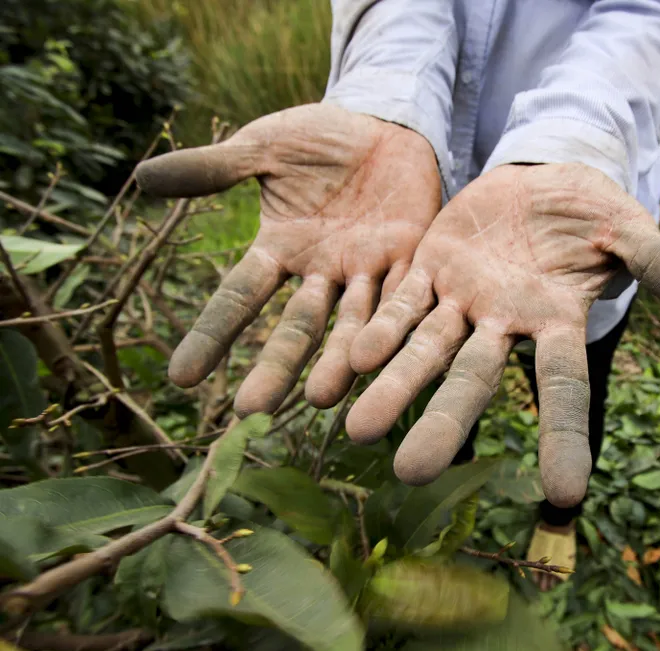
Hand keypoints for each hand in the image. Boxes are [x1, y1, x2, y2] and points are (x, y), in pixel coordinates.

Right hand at [136, 104, 439, 415]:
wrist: (384, 124)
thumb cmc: (318, 138)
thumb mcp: (264, 148)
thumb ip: (216, 168)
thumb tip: (141, 177)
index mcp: (280, 248)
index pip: (239, 297)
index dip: (212, 334)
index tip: (181, 377)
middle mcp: (321, 271)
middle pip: (297, 326)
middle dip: (276, 367)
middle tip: (252, 410)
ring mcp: (366, 269)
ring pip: (351, 323)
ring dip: (337, 361)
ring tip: (320, 399)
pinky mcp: (410, 259)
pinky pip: (403, 297)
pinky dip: (393, 325)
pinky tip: (383, 358)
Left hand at [344, 163, 659, 506]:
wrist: (544, 179)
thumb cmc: (593, 213)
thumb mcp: (628, 231)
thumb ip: (659, 264)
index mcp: (557, 321)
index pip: (563, 385)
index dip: (565, 434)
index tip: (566, 493)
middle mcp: (506, 324)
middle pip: (474, 381)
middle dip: (446, 423)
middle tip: (412, 472)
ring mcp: (464, 301)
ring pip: (425, 351)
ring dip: (393, 388)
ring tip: (356, 431)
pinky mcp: (431, 270)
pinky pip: (403, 304)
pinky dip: (380, 329)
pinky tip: (353, 357)